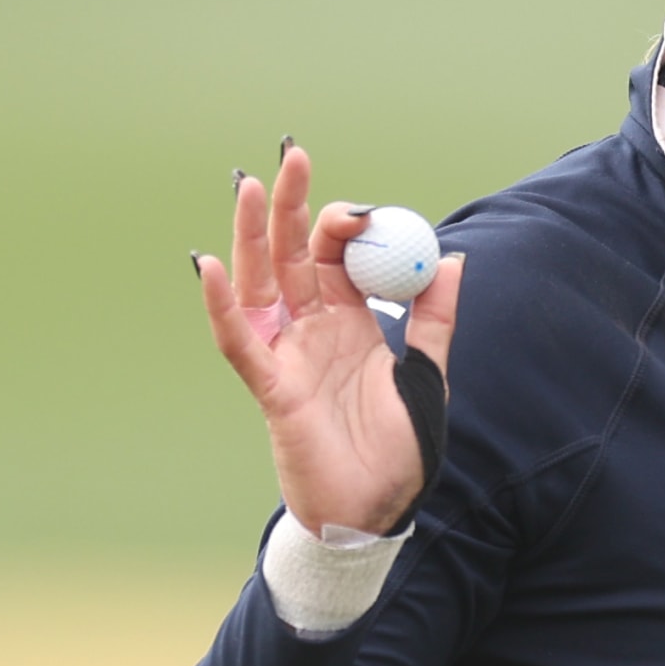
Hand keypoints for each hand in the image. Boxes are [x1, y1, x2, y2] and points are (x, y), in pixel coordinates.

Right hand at [197, 149, 461, 535]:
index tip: (367, 206)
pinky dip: (223, 306)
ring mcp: (286, 357)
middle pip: (291, 256)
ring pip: (260, 285)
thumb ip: (437, 319)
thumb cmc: (398, 449)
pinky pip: (241, 343)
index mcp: (349, 324)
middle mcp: (311, 332)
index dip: (346, 226)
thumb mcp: (428, 375)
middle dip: (290, 206)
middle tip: (293, 155)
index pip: (335, 257)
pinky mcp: (272, 389)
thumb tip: (452, 259)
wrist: (380, 510)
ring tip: (249, 185)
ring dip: (251, 236)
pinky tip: (213, 267)